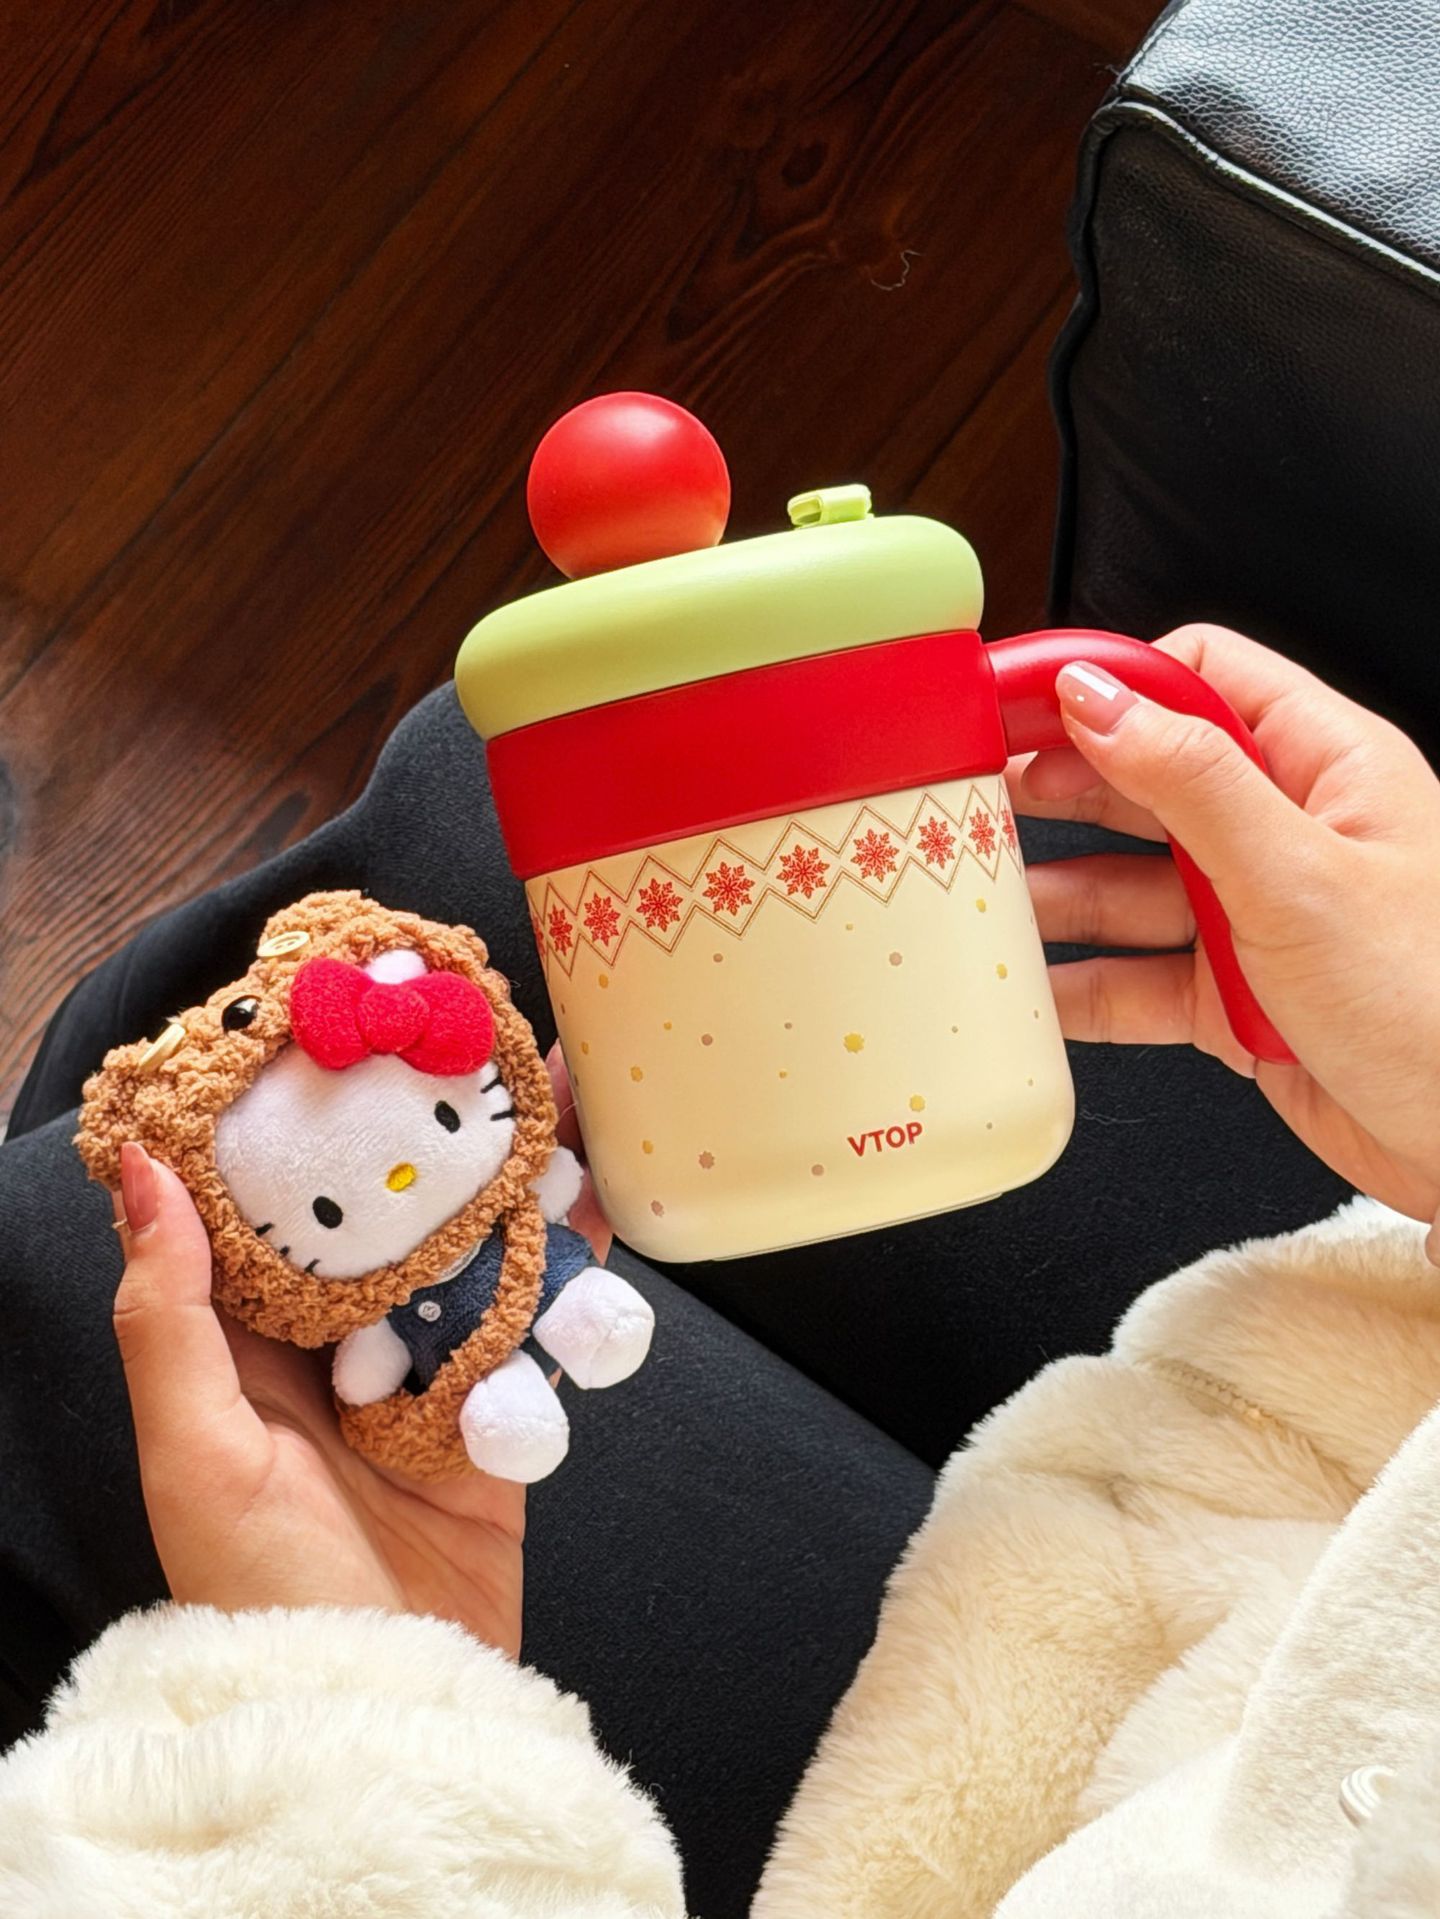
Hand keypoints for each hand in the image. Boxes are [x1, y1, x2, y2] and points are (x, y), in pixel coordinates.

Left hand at [111, 1075, 608, 1650]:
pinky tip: (597, 1196)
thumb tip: (136, 1168)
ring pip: (471, 1248)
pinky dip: (567, 1258)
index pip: (273, 1204)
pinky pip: (534, 1317)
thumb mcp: (194, 1451)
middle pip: (388, 1212)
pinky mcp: (497, 1410)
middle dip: (428, 1130)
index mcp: (253, 1341)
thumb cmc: (260, 1594)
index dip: (300, 1118)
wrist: (382, 1713)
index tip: (340, 1030)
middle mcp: (341, 1345)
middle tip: (473, 1037)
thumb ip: (170, 1313)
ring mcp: (426, 1374)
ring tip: (555, 1090)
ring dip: (511, 1175)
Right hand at [1008, 624, 1439, 1230]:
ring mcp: (1255, 919)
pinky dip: (1078, 986)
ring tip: (977, 897)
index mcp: (1325, 767)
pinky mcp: (1233, 1002)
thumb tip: (1099, 698)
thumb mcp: (1301, 875)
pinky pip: (1135, 980)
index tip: (1014, 701)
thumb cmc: (1439, 1002)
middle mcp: (1286, 834)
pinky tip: (1027, 989)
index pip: (1195, 678)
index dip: (1103, 683)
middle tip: (968, 798)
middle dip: (1057, 789)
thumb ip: (1190, 782)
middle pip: (1144, 783)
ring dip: (1054, 895)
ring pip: (1128, 888)